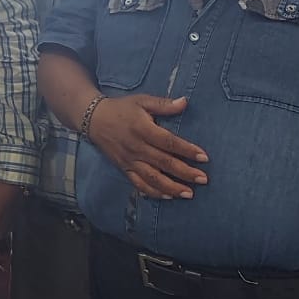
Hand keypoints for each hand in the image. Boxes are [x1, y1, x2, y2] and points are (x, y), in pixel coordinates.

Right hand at [87, 95, 207, 199]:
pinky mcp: (124, 168)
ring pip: (152, 178)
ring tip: (189, 193)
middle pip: (164, 163)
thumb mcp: (142, 101)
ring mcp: (130, 160)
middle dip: (185, 173)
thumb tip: (185, 102)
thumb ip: (164, 104)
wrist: (94, 119)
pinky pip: (139, 184)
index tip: (204, 157)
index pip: (168, 142)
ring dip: (172, 187)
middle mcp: (137, 147)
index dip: (187, 150)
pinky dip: (153, 192)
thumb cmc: (121, 109)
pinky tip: (168, 197)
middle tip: (203, 179)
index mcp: (143, 129)